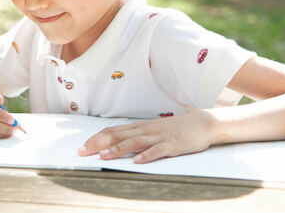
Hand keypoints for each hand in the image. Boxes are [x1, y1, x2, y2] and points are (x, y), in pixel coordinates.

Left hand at [77, 110, 214, 162]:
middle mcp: (146, 130)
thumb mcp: (152, 130)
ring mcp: (159, 136)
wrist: (202, 123)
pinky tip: (137, 161)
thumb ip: (136, 135)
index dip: (96, 138)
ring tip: (103, 155)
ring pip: (134, 142)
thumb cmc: (174, 128)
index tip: (82, 146)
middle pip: (118, 135)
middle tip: (83, 151)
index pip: (113, 131)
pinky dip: (147, 155)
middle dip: (98, 144)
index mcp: (140, 127)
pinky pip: (158, 150)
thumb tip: (116, 141)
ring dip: (118, 149)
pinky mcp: (173, 144)